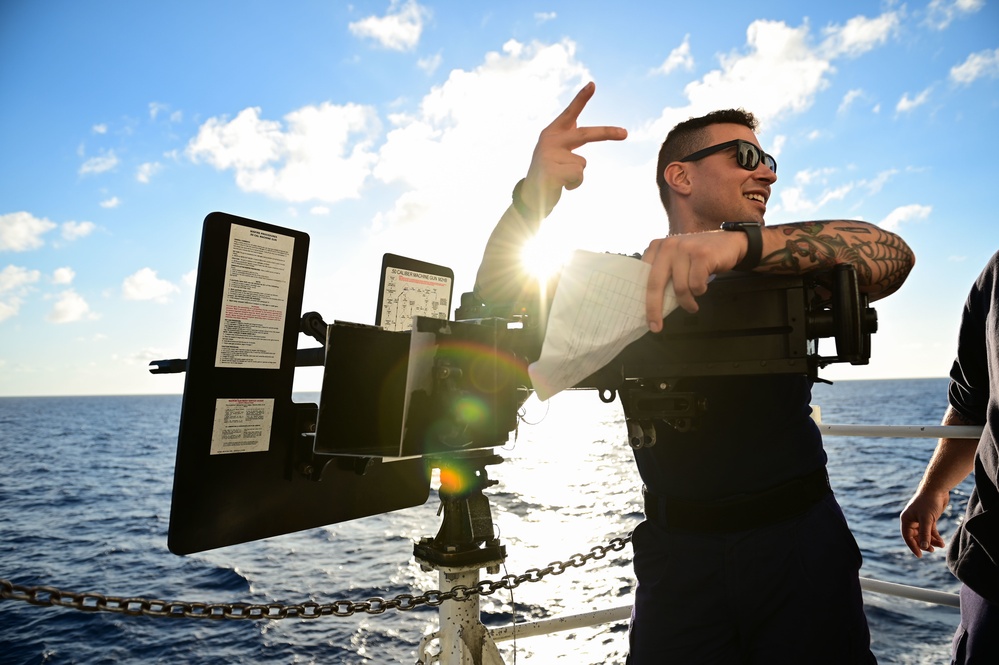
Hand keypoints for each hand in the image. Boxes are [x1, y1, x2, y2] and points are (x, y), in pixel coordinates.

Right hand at [520, 82, 626, 213]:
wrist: (531, 196)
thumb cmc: (549, 172)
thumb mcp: (557, 153)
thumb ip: (569, 140)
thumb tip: (578, 128)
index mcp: (552, 132)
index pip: (570, 113)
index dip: (581, 98)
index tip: (593, 84)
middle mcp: (550, 140)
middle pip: (585, 134)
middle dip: (607, 133)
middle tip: (625, 133)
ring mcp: (549, 155)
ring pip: (582, 163)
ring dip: (577, 175)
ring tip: (561, 178)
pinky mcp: (551, 171)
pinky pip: (578, 176)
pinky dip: (574, 184)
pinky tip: (560, 186)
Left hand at [641, 231, 746, 328]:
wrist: (729, 242)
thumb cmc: (698, 257)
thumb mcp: (676, 260)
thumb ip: (663, 274)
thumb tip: (651, 305)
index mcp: (657, 247)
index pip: (643, 276)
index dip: (641, 299)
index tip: (644, 318)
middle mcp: (668, 245)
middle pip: (655, 283)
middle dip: (654, 309)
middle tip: (657, 327)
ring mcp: (685, 249)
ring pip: (679, 288)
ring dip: (687, 302)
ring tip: (692, 305)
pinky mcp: (702, 255)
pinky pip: (696, 285)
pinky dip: (700, 291)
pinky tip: (703, 287)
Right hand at [900, 490, 948, 557]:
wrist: (937, 489)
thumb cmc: (928, 502)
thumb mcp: (927, 519)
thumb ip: (925, 534)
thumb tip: (924, 547)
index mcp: (906, 519)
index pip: (907, 536)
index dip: (913, 546)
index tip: (920, 555)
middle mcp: (912, 520)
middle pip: (916, 537)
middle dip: (924, 544)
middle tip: (932, 551)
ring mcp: (921, 520)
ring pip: (924, 535)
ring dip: (932, 541)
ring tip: (940, 546)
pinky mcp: (929, 519)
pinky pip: (931, 531)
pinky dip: (936, 537)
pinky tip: (942, 542)